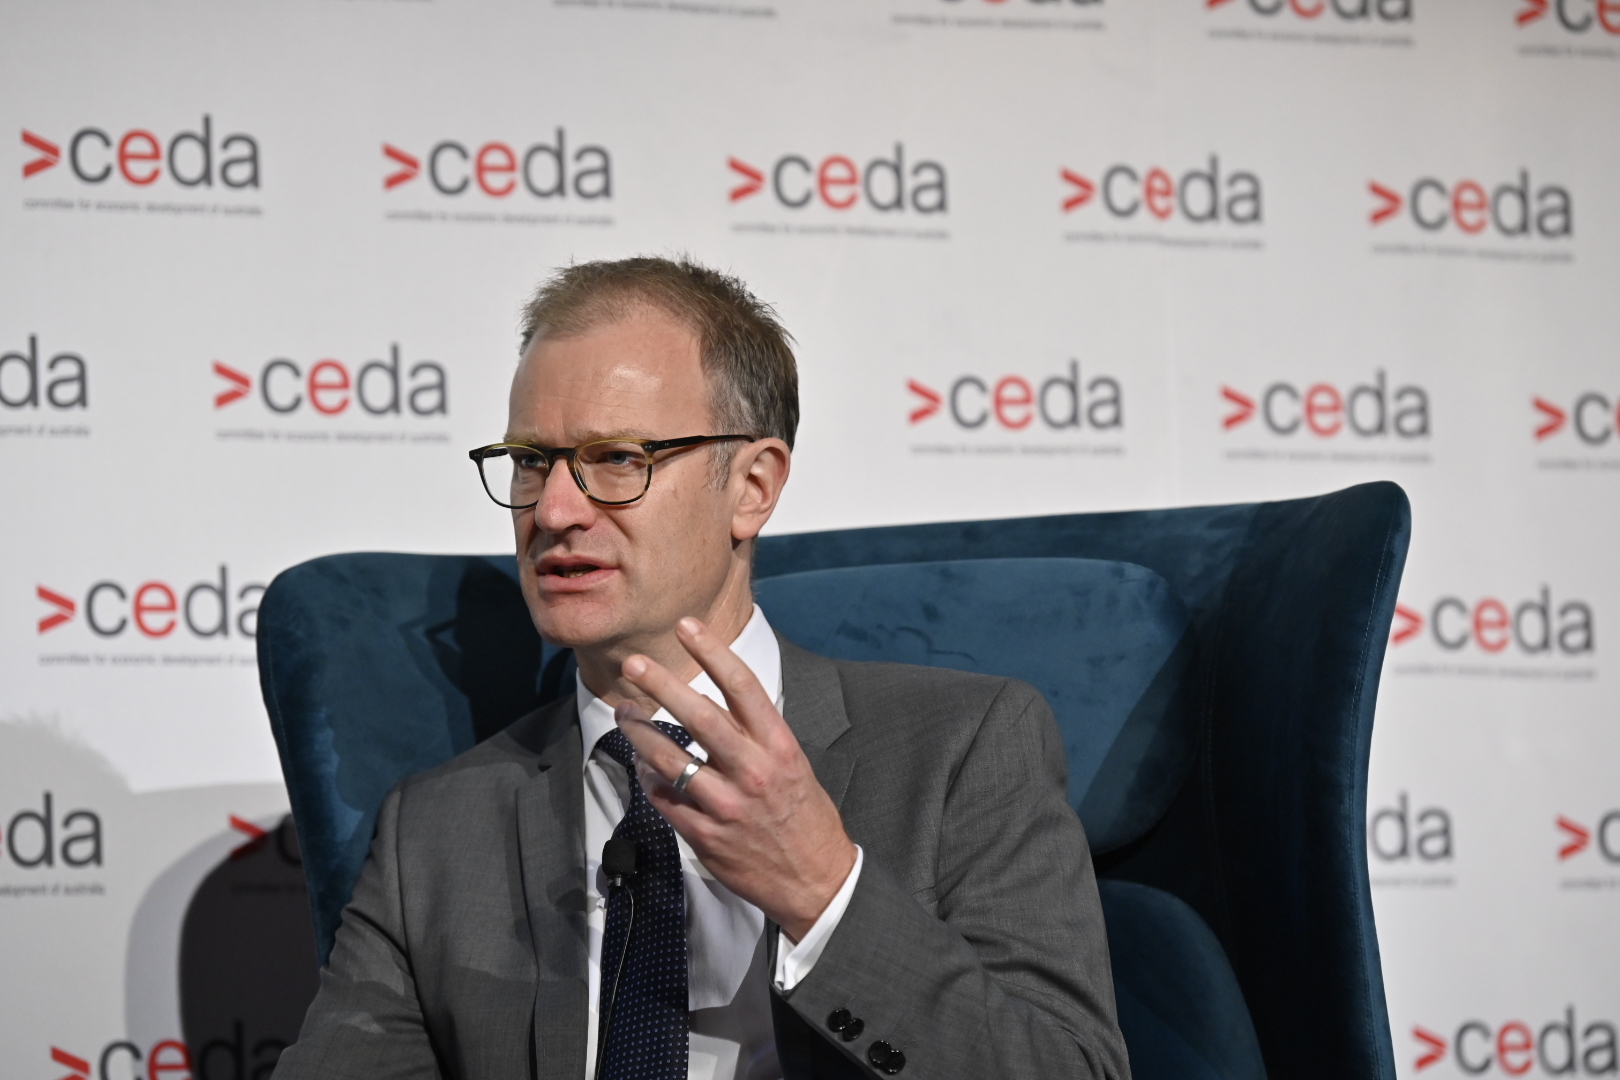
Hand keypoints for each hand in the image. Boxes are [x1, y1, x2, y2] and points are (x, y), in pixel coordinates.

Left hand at [615, 617, 856, 942]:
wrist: (817, 881)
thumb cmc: (804, 817)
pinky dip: (650, 780)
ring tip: (625, 714)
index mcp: (779, 747)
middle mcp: (753, 771)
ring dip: (641, 733)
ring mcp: (728, 806)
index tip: (687, 627)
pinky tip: (642, 766)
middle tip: (634, 664)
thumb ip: (756, 736)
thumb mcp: (793, 766)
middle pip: (699, 716)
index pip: (742, 687)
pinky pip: (666, 800)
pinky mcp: (707, 837)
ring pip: (670, 760)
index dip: (712, 652)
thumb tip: (714, 701)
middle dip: (662, 685)